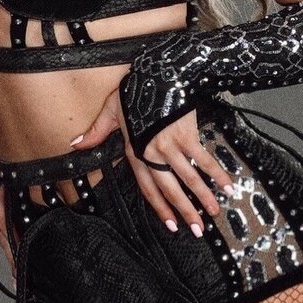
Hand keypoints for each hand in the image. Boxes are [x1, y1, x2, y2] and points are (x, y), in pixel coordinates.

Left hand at [69, 87, 234, 237]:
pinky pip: (203, 158)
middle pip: (170, 188)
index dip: (160, 207)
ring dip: (202, 197)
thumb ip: (95, 132)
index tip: (171, 224)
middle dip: (185, 211)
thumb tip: (75, 144)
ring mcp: (171, 145)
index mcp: (135, 150)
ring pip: (188, 177)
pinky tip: (227, 185)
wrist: (158, 72)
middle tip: (196, 230)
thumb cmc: (134, 90)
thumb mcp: (110, 111)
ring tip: (214, 213)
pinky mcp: (187, 134)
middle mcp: (153, 152)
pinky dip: (216, 173)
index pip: (147, 186)